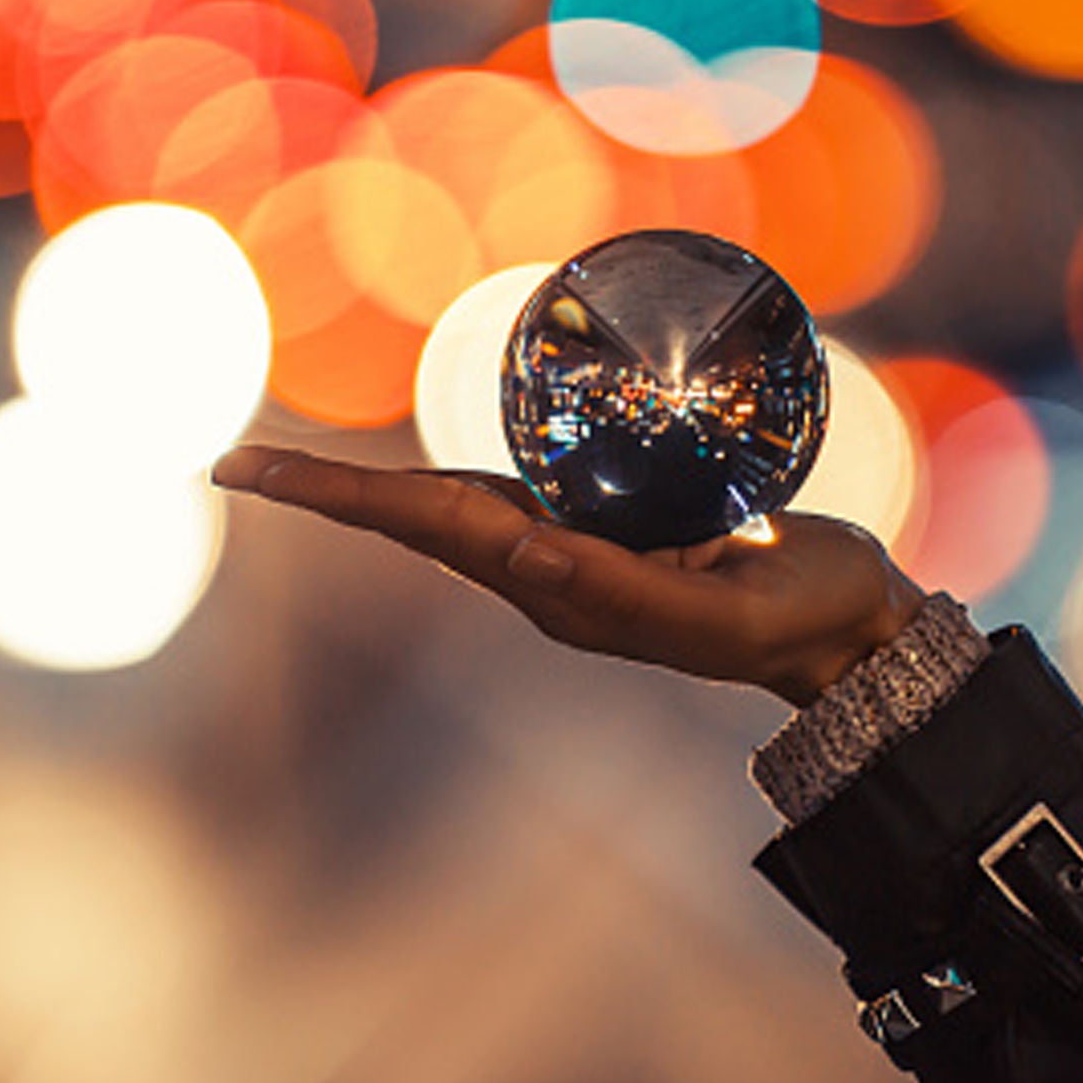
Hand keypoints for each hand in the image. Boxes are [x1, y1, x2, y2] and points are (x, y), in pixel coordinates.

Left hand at [211, 445, 927, 706]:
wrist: (843, 630)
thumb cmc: (791, 621)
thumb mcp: (715, 615)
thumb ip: (621, 592)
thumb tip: (518, 549)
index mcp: (560, 587)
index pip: (425, 528)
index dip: (337, 494)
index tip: (245, 471)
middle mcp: (551, 566)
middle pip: (420, 517)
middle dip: (331, 492)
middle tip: (239, 464)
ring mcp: (581, 544)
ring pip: (462, 502)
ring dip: (382, 485)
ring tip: (303, 472)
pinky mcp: (621, 520)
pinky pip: (531, 479)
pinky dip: (470, 460)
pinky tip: (445, 452)